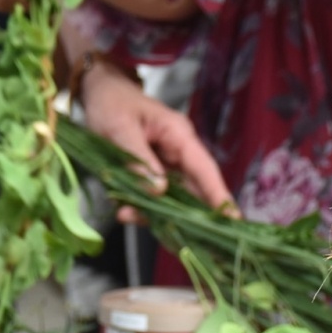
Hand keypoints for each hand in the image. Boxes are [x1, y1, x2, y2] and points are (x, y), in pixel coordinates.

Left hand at [79, 61, 238, 218]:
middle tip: (180, 239)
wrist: (98, 93)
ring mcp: (165, 166)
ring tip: (128, 214)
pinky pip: (152, 199)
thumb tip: (158, 191)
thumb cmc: (112, 103)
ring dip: (154, 213)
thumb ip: (139, 160)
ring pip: (172, 200)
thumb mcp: (120, 129)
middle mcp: (178, 154)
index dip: (219, 196)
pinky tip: (124, 210)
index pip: (205, 170)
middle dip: (185, 216)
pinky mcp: (150, 176)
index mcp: (179, 136)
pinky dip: (140, 208)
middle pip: (193, 191)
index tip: (233, 219)